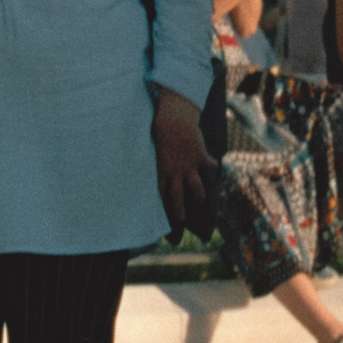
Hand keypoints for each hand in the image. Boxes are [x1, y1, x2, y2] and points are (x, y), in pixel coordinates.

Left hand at [150, 85, 218, 225]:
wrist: (173, 117)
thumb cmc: (156, 129)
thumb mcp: (148, 146)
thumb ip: (147, 159)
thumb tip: (128, 164)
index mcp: (161, 172)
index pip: (160, 195)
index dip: (161, 208)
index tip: (160, 217)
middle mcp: (175, 173)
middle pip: (177, 199)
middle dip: (179, 214)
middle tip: (181, 224)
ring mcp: (189, 166)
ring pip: (196, 188)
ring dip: (199, 197)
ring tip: (203, 203)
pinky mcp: (200, 156)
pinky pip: (208, 164)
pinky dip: (212, 165)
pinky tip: (215, 166)